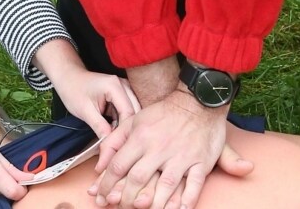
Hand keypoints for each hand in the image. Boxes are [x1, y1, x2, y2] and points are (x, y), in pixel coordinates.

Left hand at [55, 69, 140, 137]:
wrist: (68, 77)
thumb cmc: (73, 90)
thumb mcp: (85, 111)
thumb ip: (99, 126)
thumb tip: (109, 143)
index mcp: (115, 86)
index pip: (129, 112)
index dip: (125, 130)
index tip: (120, 145)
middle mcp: (124, 85)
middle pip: (134, 111)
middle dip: (127, 128)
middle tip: (119, 144)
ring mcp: (124, 88)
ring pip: (132, 112)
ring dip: (125, 125)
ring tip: (116, 139)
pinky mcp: (121, 94)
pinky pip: (126, 110)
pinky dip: (121, 121)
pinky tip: (114, 130)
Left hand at [90, 89, 252, 208]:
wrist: (197, 102)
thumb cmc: (163, 114)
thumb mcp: (133, 120)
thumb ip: (113, 142)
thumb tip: (99, 167)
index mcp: (141, 138)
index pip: (118, 166)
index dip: (106, 184)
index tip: (101, 196)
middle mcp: (159, 148)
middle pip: (138, 179)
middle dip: (126, 197)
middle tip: (120, 206)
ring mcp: (181, 156)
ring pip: (165, 186)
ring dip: (153, 203)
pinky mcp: (200, 162)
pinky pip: (194, 184)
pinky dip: (187, 200)